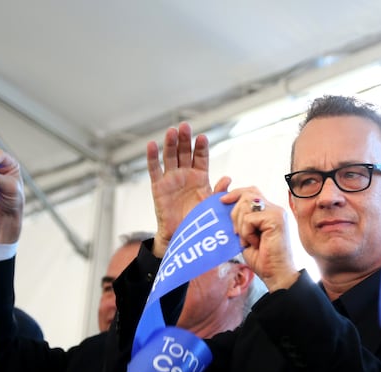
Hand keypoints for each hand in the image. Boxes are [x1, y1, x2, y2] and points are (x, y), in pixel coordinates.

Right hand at [147, 122, 229, 256]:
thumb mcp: (211, 205)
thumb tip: (228, 178)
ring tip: (172, 131)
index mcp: (200, 177)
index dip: (201, 147)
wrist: (182, 236)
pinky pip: (154, 170)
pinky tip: (152, 144)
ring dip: (171, 143)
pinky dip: (152, 157)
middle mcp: (185, 174)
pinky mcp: (158, 186)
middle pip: (185, 152)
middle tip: (185, 126)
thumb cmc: (198, 221)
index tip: (202, 137)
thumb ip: (219, 191)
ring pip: (170, 157)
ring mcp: (171, 179)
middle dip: (185, 139)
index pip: (201, 157)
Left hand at [220, 188, 298, 291]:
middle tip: (238, 233)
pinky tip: (255, 243)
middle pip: (246, 194)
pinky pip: (249, 218)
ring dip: (241, 226)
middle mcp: (275, 209)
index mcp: (269, 211)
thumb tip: (225, 202)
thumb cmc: (262, 258)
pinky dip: (246, 233)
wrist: (275, 274)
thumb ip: (241, 219)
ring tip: (249, 240)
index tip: (222, 200)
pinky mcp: (276, 219)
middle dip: (235, 213)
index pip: (251, 191)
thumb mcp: (246, 234)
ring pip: (245, 204)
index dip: (235, 193)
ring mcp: (276, 213)